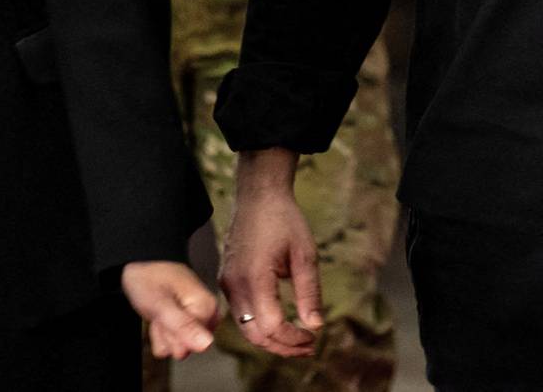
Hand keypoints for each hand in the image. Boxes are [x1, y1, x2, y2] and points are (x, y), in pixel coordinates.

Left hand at [121, 260, 216, 359]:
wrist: (141, 264)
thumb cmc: (149, 277)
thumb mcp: (161, 303)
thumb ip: (183, 326)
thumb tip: (207, 344)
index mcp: (207, 309)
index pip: (189, 346)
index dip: (169, 332)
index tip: (163, 312)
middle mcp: (208, 316)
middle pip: (184, 349)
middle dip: (165, 333)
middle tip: (160, 310)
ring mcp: (198, 320)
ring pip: (177, 347)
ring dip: (161, 331)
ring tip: (159, 310)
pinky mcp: (188, 323)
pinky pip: (173, 342)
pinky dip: (161, 330)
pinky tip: (160, 314)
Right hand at [217, 149, 322, 357]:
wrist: (258, 195)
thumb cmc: (284, 220)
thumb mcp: (305, 255)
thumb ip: (310, 293)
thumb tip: (315, 326)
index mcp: (255, 278)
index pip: (271, 326)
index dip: (293, 339)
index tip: (313, 338)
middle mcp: (235, 284)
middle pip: (255, 335)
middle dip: (282, 347)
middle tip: (308, 347)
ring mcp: (227, 283)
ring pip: (245, 328)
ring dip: (271, 339)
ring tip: (297, 340)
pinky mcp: (226, 280)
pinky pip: (240, 314)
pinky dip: (260, 325)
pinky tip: (280, 323)